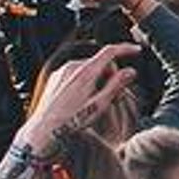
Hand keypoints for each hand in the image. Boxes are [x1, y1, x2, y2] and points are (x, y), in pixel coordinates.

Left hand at [17, 47, 137, 151]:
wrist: (44, 130)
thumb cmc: (70, 122)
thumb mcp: (99, 106)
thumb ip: (116, 86)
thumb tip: (130, 72)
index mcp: (86, 73)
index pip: (110, 51)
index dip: (125, 49)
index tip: (135, 51)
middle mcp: (72, 67)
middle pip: (100, 63)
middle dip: (109, 74)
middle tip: (112, 94)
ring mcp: (62, 71)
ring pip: (88, 68)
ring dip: (96, 79)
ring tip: (94, 100)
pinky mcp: (55, 77)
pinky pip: (75, 73)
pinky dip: (83, 81)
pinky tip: (80, 99)